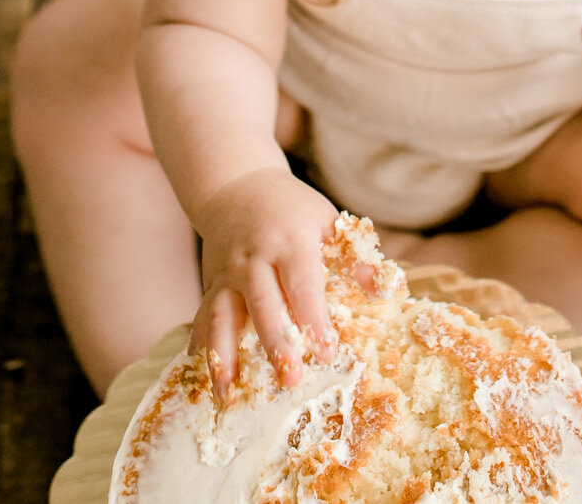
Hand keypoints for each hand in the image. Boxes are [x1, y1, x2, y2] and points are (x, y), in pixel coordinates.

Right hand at [188, 166, 340, 396]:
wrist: (237, 186)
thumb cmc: (292, 209)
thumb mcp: (326, 220)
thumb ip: (352, 255)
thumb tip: (381, 287)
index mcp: (289, 242)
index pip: (302, 284)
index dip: (314, 319)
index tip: (326, 352)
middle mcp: (254, 259)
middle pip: (263, 305)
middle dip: (274, 344)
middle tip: (290, 380)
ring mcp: (227, 273)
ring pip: (221, 316)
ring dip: (224, 357)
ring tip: (227, 394)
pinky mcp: (211, 285)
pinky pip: (201, 319)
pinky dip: (200, 350)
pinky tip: (201, 380)